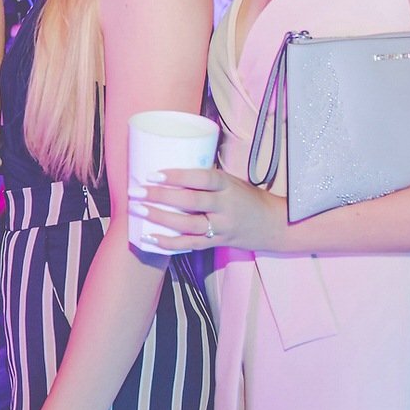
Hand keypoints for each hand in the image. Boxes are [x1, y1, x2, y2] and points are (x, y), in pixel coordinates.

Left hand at [134, 165, 285, 251]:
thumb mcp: (231, 182)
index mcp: (228, 186)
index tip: (153, 173)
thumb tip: (170, 165)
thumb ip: (206, 179)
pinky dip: (169, 243)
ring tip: (138, 211)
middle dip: (160, 196)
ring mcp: (222, 227)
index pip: (202, 178)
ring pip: (188, 225)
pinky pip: (191, 245)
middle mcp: (225, 207)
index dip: (177, 175)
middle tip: (136, 192)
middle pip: (190, 202)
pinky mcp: (218, 243)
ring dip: (160, 218)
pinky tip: (150, 238)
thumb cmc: (247, 197)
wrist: (273, 224)